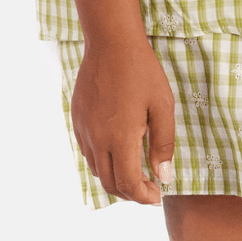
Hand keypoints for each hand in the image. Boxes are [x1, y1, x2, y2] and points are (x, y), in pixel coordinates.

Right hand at [70, 36, 176, 204]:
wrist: (111, 43)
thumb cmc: (142, 72)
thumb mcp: (162, 107)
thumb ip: (162, 145)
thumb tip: (164, 177)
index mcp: (120, 137)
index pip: (129, 184)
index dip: (144, 197)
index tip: (158, 195)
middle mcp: (97, 139)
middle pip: (111, 184)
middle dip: (132, 194)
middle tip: (151, 188)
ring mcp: (84, 130)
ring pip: (97, 171)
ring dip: (117, 179)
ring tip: (137, 172)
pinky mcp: (77, 121)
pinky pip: (88, 153)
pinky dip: (104, 163)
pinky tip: (120, 152)